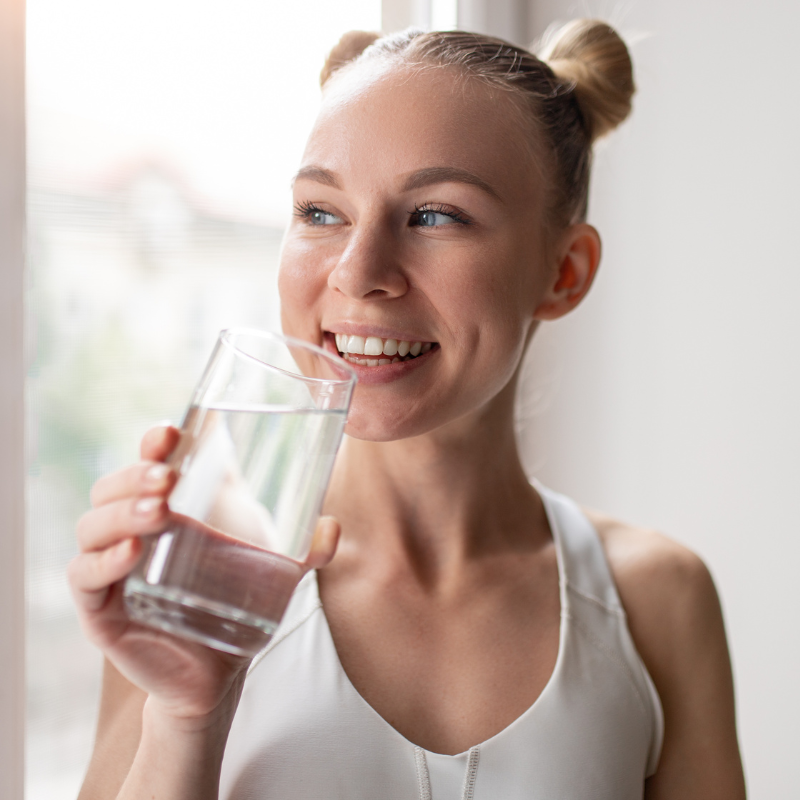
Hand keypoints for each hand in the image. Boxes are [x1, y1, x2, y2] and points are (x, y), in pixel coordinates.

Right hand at [68, 424, 339, 726]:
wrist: (220, 673)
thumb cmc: (238, 607)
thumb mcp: (274, 573)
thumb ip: (306, 550)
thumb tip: (332, 526)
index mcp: (170, 511)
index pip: (148, 465)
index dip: (153, 445)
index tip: (171, 433)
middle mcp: (134, 533)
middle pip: (112, 488)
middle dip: (135, 476)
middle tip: (168, 477)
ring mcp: (113, 569)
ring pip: (92, 526)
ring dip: (121, 512)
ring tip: (158, 512)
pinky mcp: (101, 610)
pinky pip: (84, 577)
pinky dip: (103, 561)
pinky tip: (131, 553)